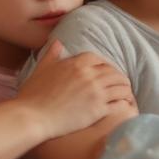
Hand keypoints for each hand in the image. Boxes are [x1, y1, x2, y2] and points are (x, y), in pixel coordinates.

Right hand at [16, 40, 134, 138]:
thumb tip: (57, 42)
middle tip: (120, 85)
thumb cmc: (33, 95)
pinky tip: (124, 106)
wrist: (33, 116)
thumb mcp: (41, 69)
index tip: (105, 72)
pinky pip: (120, 103)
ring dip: (125, 90)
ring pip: (121, 86)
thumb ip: (51, 54)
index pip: (99, 59)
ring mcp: (96, 92)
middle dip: (118, 78)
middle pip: (114, 71)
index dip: (104, 65)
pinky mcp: (98, 109)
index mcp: (76, 63)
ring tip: (126, 95)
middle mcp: (89, 75)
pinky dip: (125, 103)